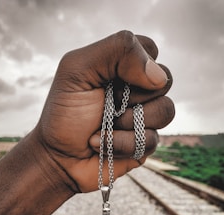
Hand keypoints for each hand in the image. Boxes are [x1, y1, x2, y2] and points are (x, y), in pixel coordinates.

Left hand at [35, 30, 173, 192]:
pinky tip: (102, 144)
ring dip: (129, 121)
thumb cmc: (64, 113)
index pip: (150, 50)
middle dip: (131, 96)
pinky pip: (152, 140)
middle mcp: (137, 91)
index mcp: (122, 67)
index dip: (136, 64)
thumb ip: (117, 51)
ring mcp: (144, 117)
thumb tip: (158, 75)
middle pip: (164, 81)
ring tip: (103, 127)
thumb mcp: (77, 70)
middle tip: (106, 104)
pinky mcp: (144, 143)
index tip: (109, 78)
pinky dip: (122, 143)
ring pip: (165, 110)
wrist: (58, 156)